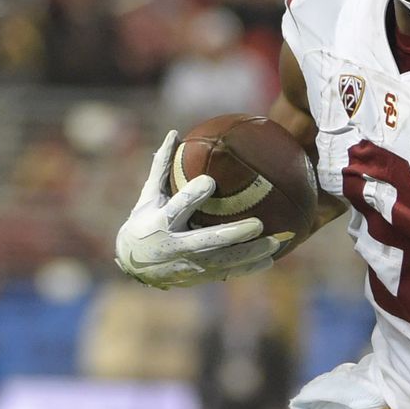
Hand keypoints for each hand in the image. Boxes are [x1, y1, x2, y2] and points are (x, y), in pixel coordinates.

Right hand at [114, 131, 283, 287]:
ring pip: (223, 261)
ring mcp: (188, 265)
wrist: (134, 266)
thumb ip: (162, 167)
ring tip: (275, 243)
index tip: (210, 181)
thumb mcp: (149, 196)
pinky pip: (227, 272)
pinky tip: (270, 259)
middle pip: (207, 241)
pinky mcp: (198, 276)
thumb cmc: (145, 222)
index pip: (178, 208)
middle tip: (258, 224)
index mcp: (161, 223)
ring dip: (249, 254)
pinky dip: (248, 267)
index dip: (192, 196)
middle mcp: (175, 246)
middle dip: (233, 234)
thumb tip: (174, 132)